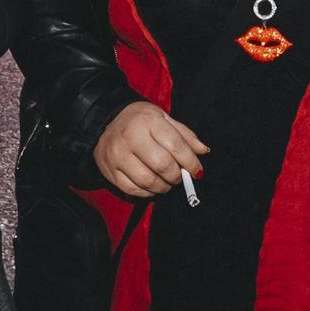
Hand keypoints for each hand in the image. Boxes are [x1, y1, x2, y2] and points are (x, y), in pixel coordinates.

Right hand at [94, 101, 208, 198]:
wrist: (106, 120)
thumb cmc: (140, 120)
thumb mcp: (163, 118)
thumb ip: (184, 134)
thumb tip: (203, 151)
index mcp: (148, 121)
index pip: (176, 146)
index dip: (191, 162)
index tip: (197, 171)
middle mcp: (131, 137)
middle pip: (162, 166)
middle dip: (177, 176)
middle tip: (181, 176)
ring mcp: (118, 155)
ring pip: (148, 181)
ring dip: (164, 187)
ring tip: (168, 182)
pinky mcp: (109, 171)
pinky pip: (132, 190)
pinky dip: (147, 192)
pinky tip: (152, 186)